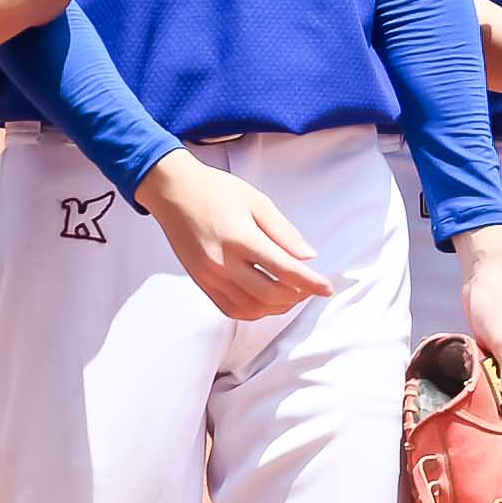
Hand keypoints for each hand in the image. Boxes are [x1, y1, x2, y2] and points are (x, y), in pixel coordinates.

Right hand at [136, 154, 335, 318]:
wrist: (174, 192)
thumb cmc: (217, 192)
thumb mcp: (257, 201)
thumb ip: (284, 231)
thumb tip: (308, 257)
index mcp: (240, 238)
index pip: (285, 270)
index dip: (311, 282)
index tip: (328, 288)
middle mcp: (223, 262)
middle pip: (271, 295)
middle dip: (297, 296)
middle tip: (310, 287)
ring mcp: (209, 276)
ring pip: (252, 308)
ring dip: (278, 307)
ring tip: (291, 294)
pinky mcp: (201, 283)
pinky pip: (232, 309)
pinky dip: (255, 311)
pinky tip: (267, 300)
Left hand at [456, 234, 501, 412]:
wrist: (486, 276)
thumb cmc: (499, 303)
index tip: (490, 418)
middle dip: (501, 407)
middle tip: (478, 406)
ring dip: (491, 395)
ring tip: (473, 391)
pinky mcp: (500, 358)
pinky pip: (495, 380)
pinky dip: (484, 382)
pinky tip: (471, 380)